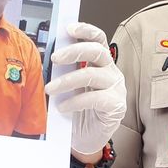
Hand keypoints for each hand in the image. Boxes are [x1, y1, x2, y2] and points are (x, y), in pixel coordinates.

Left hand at [44, 23, 125, 157]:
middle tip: (54, 58)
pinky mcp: (116, 106)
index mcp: (102, 63)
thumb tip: (52, 53)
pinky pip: (94, 98)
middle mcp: (112, 72)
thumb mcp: (71, 86)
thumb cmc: (78, 110)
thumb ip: (67, 69)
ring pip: (92, 75)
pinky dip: (75, 101)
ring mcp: (116, 89)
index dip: (86, 30)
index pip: (99, 40)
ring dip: (67, 80)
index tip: (69, 28)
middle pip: (97, 51)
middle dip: (74, 51)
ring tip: (51, 89)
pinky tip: (63, 106)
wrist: (86, 138)